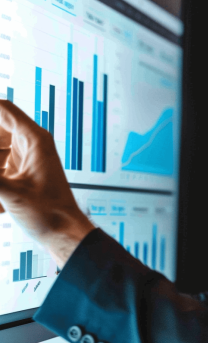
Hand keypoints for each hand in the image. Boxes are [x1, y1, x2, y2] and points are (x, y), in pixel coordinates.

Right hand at [0, 100, 94, 267]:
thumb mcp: (8, 192)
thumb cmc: (47, 214)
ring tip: (5, 182)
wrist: (65, 234)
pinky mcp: (24, 169)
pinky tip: (1, 200)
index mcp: (35, 139)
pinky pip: (1, 160)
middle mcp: (33, 142)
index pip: (1, 108)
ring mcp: (29, 156)